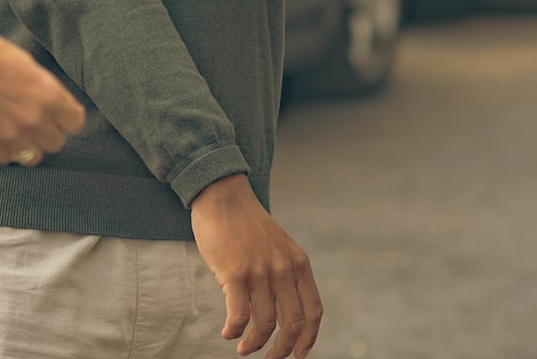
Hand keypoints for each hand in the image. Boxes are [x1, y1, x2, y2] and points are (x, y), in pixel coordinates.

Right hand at [0, 16, 85, 164]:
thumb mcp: (23, 61)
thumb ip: (41, 86)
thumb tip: (49, 100)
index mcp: (48, 93)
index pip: (75, 122)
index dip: (67, 117)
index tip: (59, 114)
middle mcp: (35, 118)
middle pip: (57, 142)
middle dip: (48, 131)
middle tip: (34, 120)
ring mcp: (12, 135)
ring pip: (34, 157)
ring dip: (28, 145)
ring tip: (16, 130)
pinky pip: (7, 159)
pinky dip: (4, 149)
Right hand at [190, 174, 323, 358]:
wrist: (223, 195)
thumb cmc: (247, 225)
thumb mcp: (278, 246)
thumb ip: (284, 274)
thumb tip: (283, 313)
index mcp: (298, 263)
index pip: (313, 311)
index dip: (309, 339)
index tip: (300, 355)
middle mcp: (283, 269)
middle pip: (292, 324)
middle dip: (282, 350)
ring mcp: (259, 271)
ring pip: (264, 324)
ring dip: (254, 344)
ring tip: (243, 349)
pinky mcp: (234, 272)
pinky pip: (239, 315)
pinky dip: (234, 330)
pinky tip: (228, 333)